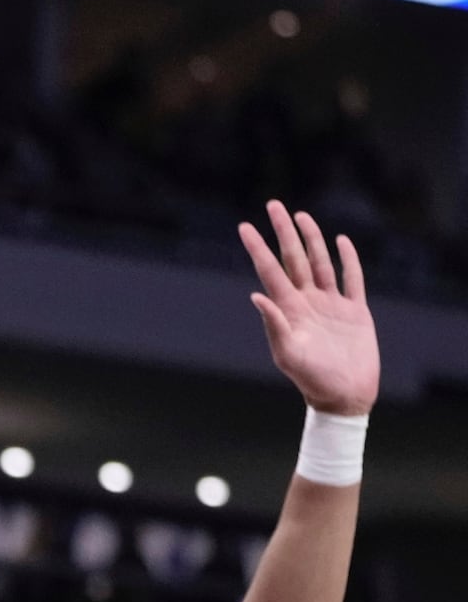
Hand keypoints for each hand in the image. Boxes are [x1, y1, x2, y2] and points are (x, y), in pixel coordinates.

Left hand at [238, 201, 379, 415]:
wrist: (343, 397)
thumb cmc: (312, 380)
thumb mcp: (289, 354)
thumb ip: (274, 325)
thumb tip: (256, 296)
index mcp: (289, 309)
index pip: (270, 270)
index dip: (258, 248)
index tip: (244, 226)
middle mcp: (307, 301)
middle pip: (294, 258)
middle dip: (284, 232)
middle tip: (273, 204)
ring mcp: (331, 305)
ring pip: (320, 263)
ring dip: (312, 239)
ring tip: (301, 216)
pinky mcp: (355, 311)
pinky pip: (352, 279)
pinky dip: (348, 260)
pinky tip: (341, 242)